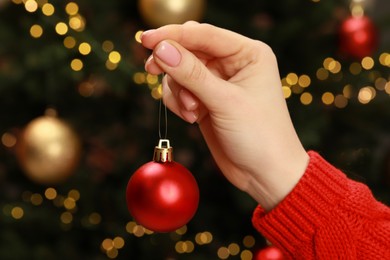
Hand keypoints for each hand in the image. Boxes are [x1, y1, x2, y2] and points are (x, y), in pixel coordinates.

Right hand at [141, 22, 308, 209]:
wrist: (264, 174)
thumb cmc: (259, 135)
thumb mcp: (225, 102)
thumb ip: (192, 74)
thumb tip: (162, 49)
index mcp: (248, 53)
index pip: (204, 34)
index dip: (173, 35)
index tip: (147, 39)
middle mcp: (232, 63)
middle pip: (189, 50)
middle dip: (172, 63)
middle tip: (152, 69)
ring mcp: (218, 83)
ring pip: (180, 71)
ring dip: (177, 90)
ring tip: (191, 111)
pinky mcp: (206, 100)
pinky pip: (180, 91)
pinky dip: (178, 102)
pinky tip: (191, 117)